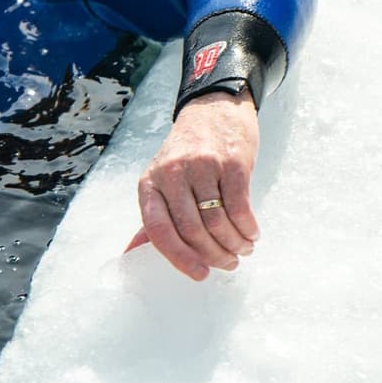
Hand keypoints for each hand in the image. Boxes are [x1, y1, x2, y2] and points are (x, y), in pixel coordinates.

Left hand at [126, 89, 259, 280]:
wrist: (213, 108)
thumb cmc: (187, 153)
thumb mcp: (162, 180)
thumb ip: (152, 218)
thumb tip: (129, 257)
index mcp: (150, 183)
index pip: (158, 229)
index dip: (178, 257)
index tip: (199, 274)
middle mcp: (172, 173)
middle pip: (192, 230)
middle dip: (214, 255)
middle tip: (229, 263)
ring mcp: (202, 166)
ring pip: (217, 221)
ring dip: (235, 244)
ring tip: (243, 248)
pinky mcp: (231, 162)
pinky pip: (240, 206)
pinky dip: (248, 227)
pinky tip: (251, 233)